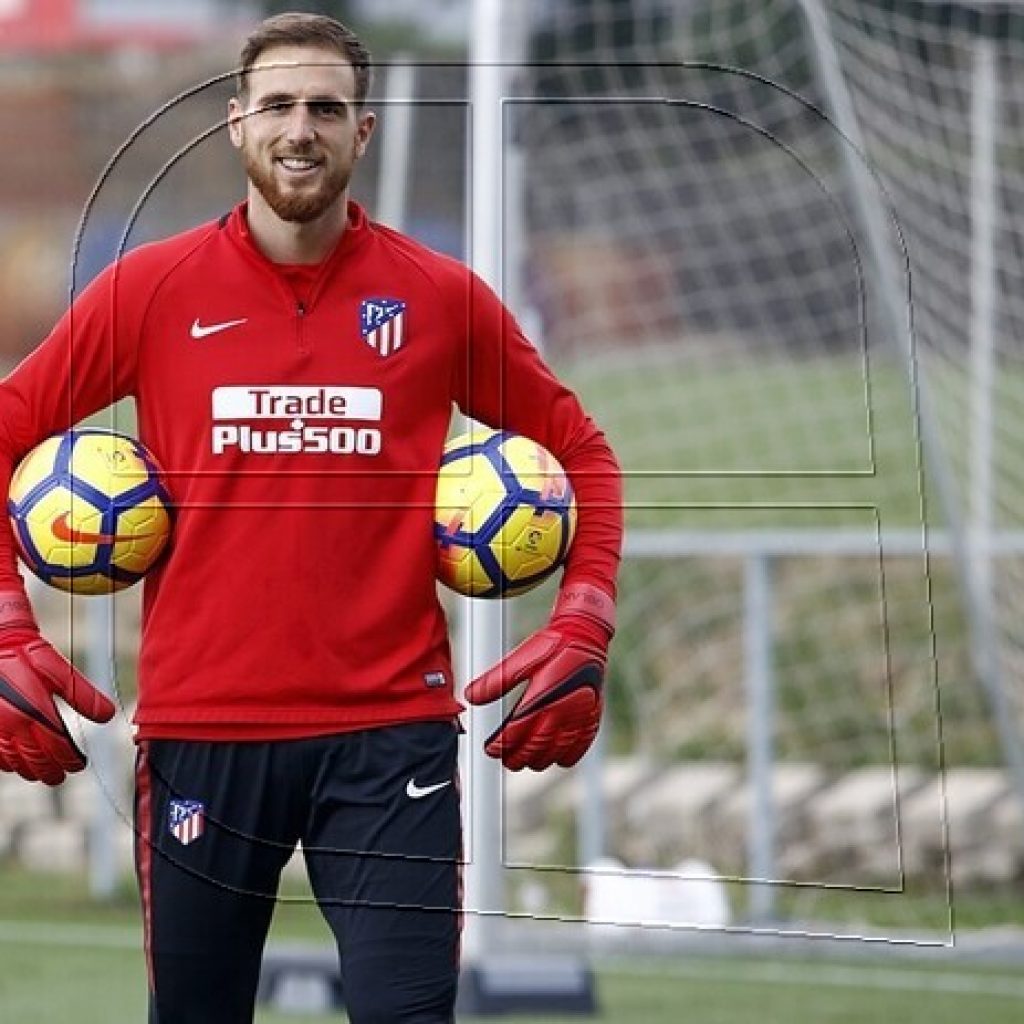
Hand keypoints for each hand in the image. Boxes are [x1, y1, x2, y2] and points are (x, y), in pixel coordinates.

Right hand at [0, 590, 115, 784]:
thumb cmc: (29, 655)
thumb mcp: (60, 671)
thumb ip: (84, 696)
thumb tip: (108, 716)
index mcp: (35, 710)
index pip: (57, 747)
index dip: (69, 759)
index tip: (78, 765)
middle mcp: (12, 723)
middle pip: (34, 759)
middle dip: (50, 771)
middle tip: (60, 777)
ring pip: (13, 761)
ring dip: (29, 770)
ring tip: (41, 775)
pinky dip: (7, 762)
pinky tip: (16, 763)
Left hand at [464, 583, 614, 770]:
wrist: (585, 635)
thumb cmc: (552, 645)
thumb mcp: (520, 659)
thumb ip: (494, 681)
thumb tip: (470, 696)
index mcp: (542, 697)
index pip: (516, 733)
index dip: (501, 745)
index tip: (490, 749)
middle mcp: (562, 711)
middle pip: (536, 748)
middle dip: (517, 758)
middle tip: (505, 760)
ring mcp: (579, 716)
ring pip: (556, 753)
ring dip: (538, 761)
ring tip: (525, 760)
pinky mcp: (592, 717)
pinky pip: (579, 748)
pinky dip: (565, 757)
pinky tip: (555, 757)